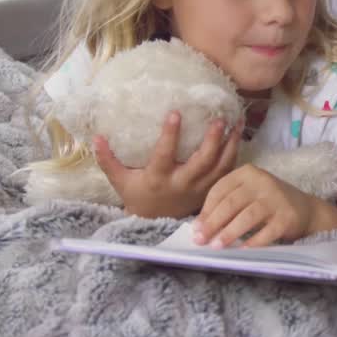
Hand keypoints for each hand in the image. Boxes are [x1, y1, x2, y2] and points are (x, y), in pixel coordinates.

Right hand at [94, 110, 242, 218]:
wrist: (155, 222)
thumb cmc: (138, 196)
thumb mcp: (120, 180)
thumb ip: (108, 160)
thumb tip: (96, 137)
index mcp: (158, 178)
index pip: (165, 155)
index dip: (170, 135)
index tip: (176, 113)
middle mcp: (182, 183)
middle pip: (202, 161)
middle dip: (212, 140)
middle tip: (219, 119)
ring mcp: (200, 188)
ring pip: (221, 165)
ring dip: (231, 143)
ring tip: (237, 122)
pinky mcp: (211, 190)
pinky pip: (227, 171)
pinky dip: (235, 153)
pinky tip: (239, 135)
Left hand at [193, 164, 317, 247]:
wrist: (305, 209)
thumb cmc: (267, 203)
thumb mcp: (247, 194)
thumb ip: (226, 204)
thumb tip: (200, 227)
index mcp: (248, 173)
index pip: (220, 190)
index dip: (206, 210)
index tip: (196, 228)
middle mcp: (263, 181)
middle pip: (232, 203)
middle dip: (213, 223)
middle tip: (201, 240)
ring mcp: (277, 198)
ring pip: (248, 216)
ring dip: (230, 233)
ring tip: (217, 246)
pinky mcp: (288, 217)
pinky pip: (267, 232)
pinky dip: (253, 242)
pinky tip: (242, 250)